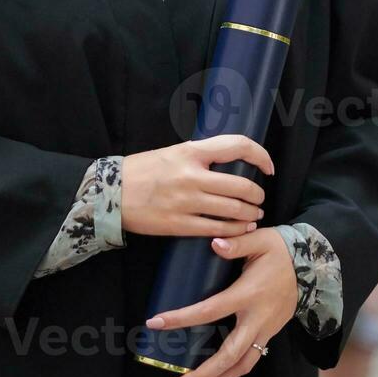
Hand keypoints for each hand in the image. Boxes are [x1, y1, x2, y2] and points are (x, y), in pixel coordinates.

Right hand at [122, 135, 272, 238]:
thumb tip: (229, 161)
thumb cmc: (142, 170)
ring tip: (254, 215)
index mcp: (190, 151)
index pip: (237, 145)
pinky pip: (216, 229)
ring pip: (233, 210)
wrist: (110, 193)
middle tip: (259, 198)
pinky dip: (234, 231)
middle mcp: (192, 175)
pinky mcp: (179, 225)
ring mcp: (186, 202)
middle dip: (257, 194)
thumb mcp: (172, 152)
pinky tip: (241, 230)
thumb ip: (199, 156)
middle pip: (241, 185)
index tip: (268, 166)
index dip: (260, 155)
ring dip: (250, 214)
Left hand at [145, 228, 296, 376]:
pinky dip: (232, 371)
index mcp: (248, 294)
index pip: (210, 310)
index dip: (182, 318)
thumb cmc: (281, 251)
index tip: (156, 322)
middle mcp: (257, 318)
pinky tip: (214, 374)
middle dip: (203, 374)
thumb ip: (237, 243)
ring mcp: (266, 330)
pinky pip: (251, 360)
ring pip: (242, 366)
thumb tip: (214, 244)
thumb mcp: (260, 240)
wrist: (313, 264)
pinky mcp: (270, 333)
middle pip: (229, 356)